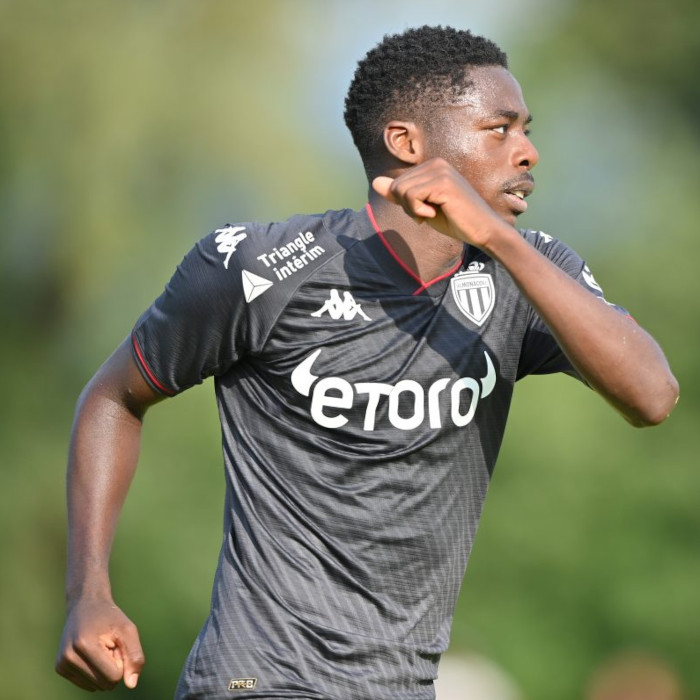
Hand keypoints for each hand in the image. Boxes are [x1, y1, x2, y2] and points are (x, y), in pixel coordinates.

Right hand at [55, 597, 144, 690]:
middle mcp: (68, 657)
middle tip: (108, 644)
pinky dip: (94, 672)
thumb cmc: (110, 617)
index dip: (121, 661)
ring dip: (103, 669)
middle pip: (104, 684)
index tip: (116, 643)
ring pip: (95, 686)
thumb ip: (134, 656)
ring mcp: (61, 664)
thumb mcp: (128, 630)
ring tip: (99, 647)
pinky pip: (87, 684)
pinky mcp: (60, 668)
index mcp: (84, 645)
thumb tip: (131, 684)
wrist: (85, 605)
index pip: (113, 677)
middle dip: (113, 666)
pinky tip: (91, 653)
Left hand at [372, 157, 504, 248]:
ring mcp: (440, 171)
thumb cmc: (454, 220)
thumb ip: (399, 194)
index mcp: (432, 166)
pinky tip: (435, 212)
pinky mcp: (443, 182)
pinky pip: (411, 196)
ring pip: (401, 190)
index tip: (425, 211)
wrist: (482, 230)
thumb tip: (375, 182)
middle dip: (407, 207)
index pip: (397, 183)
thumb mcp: (421, 207)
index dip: (405, 204)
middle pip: (396, 186)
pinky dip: (418, 210)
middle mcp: (436, 163)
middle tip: (427, 214)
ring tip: (432, 213)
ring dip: (412, 210)